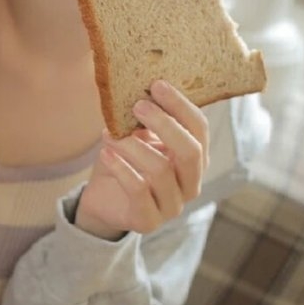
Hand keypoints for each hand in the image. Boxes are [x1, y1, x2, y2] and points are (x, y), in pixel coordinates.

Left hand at [75, 80, 208, 239]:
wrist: (103, 200)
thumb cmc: (125, 162)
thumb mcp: (137, 137)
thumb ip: (145, 119)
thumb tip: (142, 89)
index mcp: (194, 160)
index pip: (199, 130)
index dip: (181, 106)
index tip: (157, 84)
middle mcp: (190, 184)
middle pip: (191, 152)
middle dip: (165, 124)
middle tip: (138, 105)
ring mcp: (172, 206)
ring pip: (161, 170)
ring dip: (132, 146)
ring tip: (109, 132)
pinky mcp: (148, 220)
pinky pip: (139, 191)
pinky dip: (121, 168)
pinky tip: (106, 153)